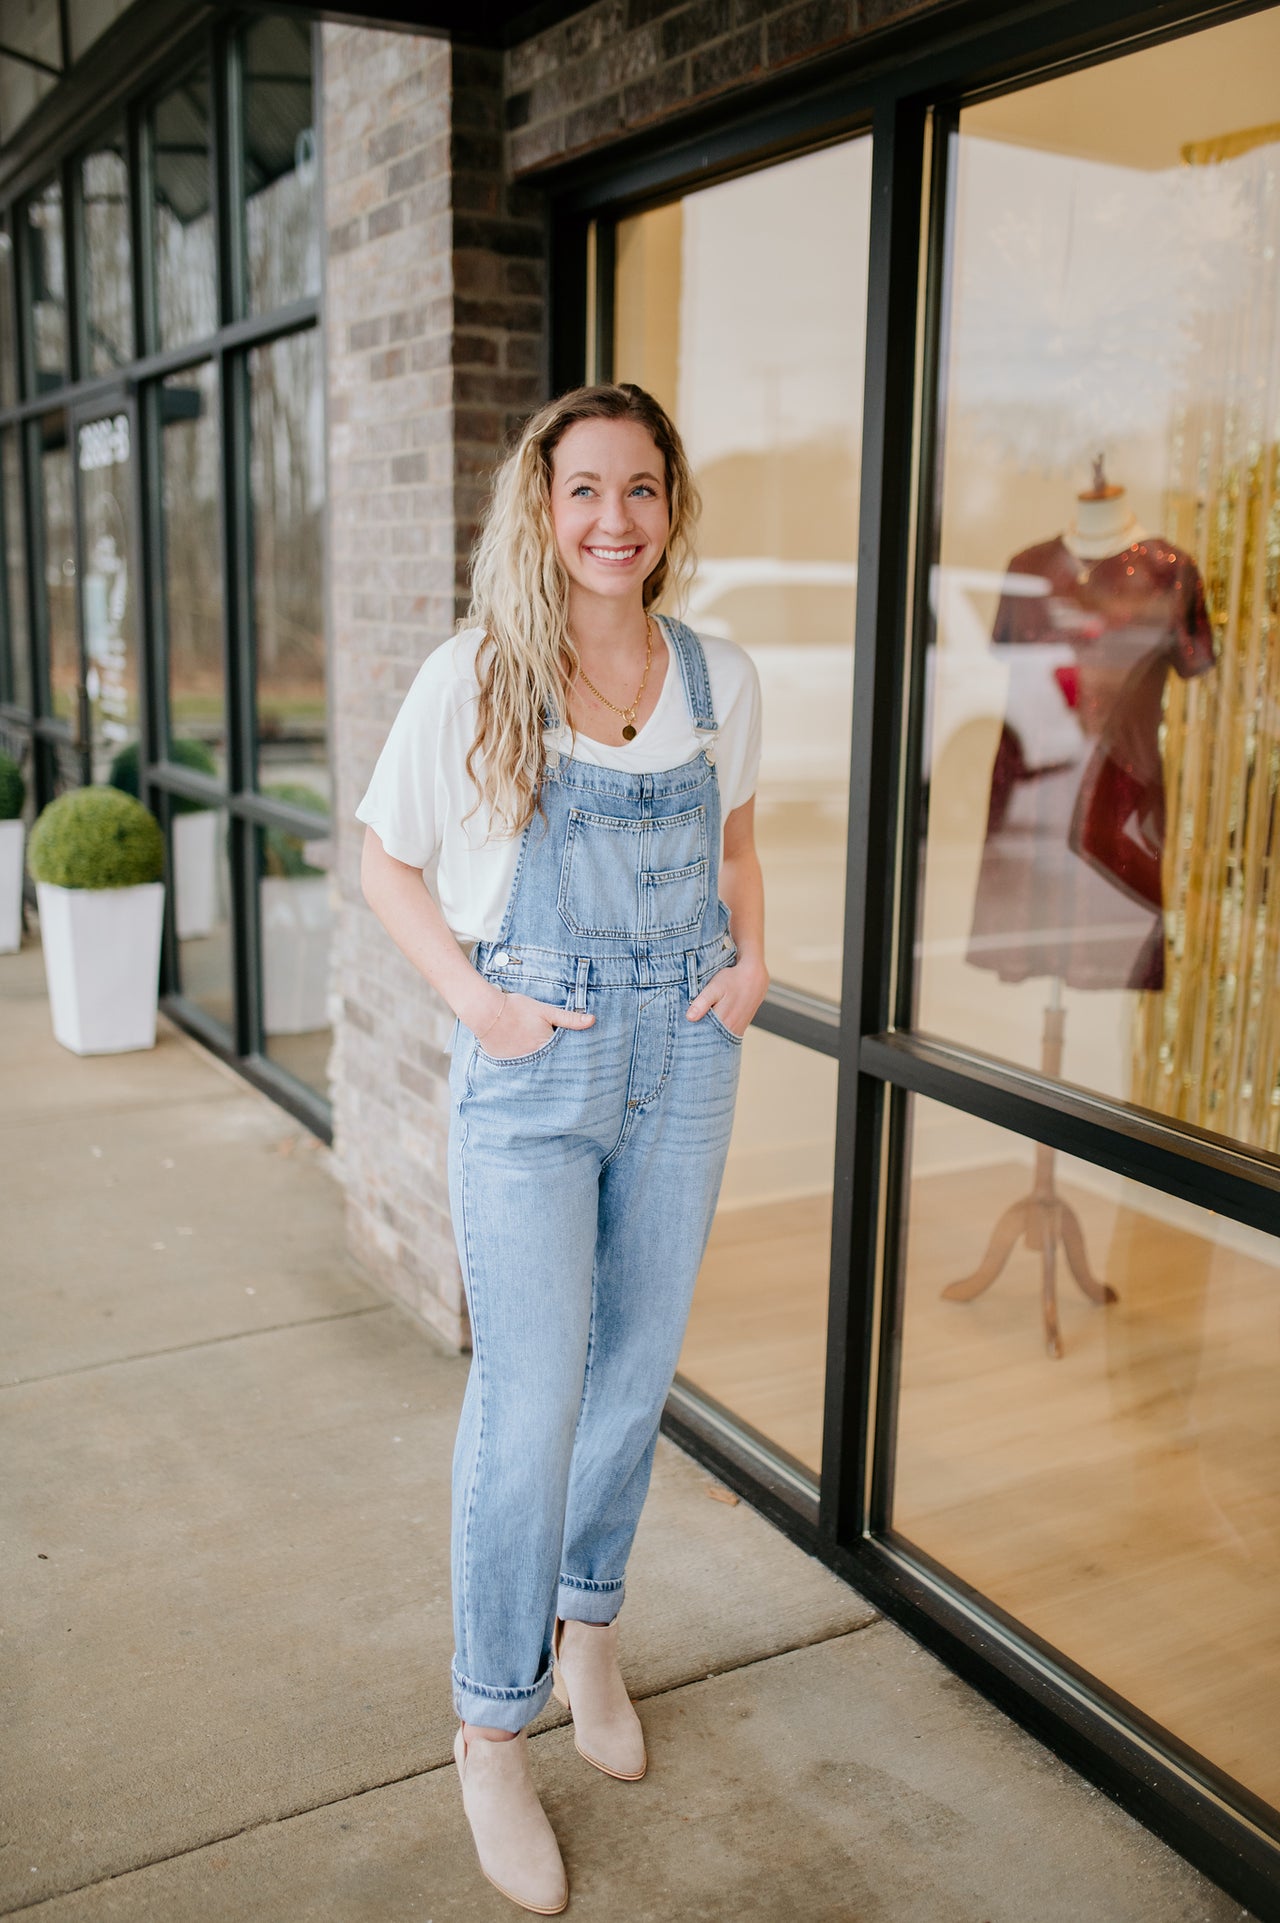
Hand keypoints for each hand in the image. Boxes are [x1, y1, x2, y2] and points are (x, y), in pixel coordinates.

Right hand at [474, 991, 594, 1059]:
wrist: (486, 1012)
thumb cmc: (517, 1008)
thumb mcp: (546, 1011)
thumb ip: (569, 1018)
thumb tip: (593, 1020)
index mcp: (546, 1046)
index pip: (563, 1057)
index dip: (568, 1057)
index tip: (577, 1063)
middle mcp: (533, 1059)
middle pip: (549, 1065)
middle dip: (555, 1065)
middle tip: (561, 1068)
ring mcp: (518, 1064)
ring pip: (534, 1069)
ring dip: (539, 1067)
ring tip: (542, 1066)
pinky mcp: (504, 1064)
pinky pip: (517, 1070)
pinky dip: (522, 1067)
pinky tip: (524, 1062)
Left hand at [685, 958, 768, 1037]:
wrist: (755, 976)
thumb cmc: (734, 979)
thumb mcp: (715, 987)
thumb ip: (702, 1003)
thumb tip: (690, 1017)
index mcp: (723, 1021)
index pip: (702, 1036)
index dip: (691, 1035)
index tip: (683, 1033)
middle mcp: (731, 1029)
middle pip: (710, 1039)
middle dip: (698, 1037)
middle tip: (687, 1032)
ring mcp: (737, 1029)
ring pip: (718, 1037)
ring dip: (708, 1034)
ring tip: (697, 1028)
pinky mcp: (740, 1027)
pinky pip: (725, 1034)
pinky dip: (717, 1032)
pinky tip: (711, 1025)